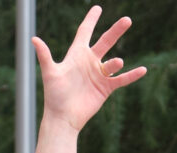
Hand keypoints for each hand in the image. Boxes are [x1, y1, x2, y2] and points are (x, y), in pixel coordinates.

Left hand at [33, 8, 143, 144]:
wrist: (63, 118)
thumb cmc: (54, 95)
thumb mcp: (50, 73)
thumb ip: (45, 56)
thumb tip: (33, 38)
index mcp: (76, 55)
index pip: (85, 32)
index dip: (91, 20)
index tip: (97, 8)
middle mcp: (89, 62)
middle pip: (105, 42)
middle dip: (115, 31)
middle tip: (127, 20)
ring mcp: (98, 75)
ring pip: (113, 63)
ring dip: (116, 62)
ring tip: (117, 62)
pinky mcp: (105, 88)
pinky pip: (121, 80)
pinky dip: (132, 76)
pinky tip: (143, 70)